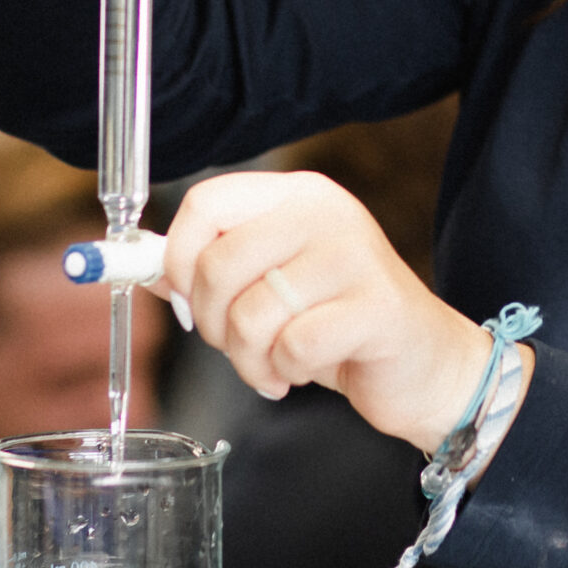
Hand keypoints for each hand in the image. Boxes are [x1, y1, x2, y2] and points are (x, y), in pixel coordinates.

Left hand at [157, 171, 517, 453]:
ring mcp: (355, 256)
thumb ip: (214, 268)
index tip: (184, 298)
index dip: (177, 258)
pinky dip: (286, 371)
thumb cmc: (340, 325)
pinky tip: (303, 371)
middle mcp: (326, 213)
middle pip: (218, 263)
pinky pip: (293, 346)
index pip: (205, 201)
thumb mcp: (273, 284)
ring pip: (251, 312)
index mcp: (297, 195)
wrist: (426, 365)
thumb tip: (141, 268)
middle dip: (213, 324)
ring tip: (273, 365)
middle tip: (237, 345)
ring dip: (249, 359)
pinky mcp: (377, 307)